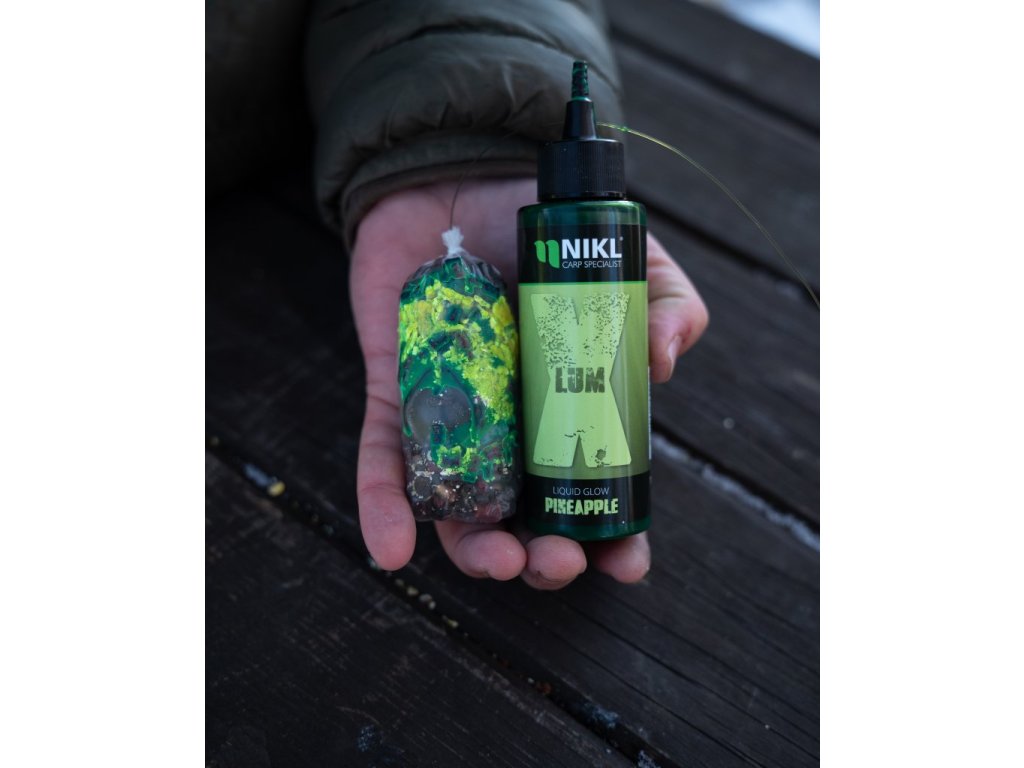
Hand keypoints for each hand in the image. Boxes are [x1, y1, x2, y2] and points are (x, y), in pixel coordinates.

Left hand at [349, 178, 707, 588]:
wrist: (463, 172)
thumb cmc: (547, 228)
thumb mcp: (627, 261)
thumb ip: (665, 304)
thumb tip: (661, 363)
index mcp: (569, 413)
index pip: (593, 493)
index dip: (614, 539)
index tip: (627, 563)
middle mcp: (511, 429)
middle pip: (525, 518)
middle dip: (543, 558)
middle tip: (559, 558)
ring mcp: (453, 416)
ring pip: (458, 506)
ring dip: (474, 550)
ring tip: (497, 560)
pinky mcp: (393, 393)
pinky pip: (384, 459)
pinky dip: (384, 508)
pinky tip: (393, 551)